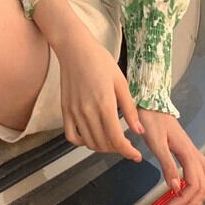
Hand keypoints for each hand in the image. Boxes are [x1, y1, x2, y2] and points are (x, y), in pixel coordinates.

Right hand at [56, 26, 143, 163]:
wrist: (75, 49)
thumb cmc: (100, 61)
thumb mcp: (121, 82)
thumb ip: (129, 109)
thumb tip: (139, 131)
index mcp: (105, 104)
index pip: (117, 139)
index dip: (128, 152)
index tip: (135, 155)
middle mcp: (88, 112)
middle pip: (104, 144)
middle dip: (118, 149)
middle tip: (126, 145)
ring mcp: (74, 112)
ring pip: (89, 143)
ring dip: (102, 147)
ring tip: (111, 141)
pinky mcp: (65, 110)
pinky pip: (71, 136)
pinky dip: (82, 142)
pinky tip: (92, 136)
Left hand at [138, 109, 204, 204]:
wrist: (151, 102)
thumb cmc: (151, 119)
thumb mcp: (156, 142)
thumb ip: (167, 165)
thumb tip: (175, 187)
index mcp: (187, 151)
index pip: (195, 183)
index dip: (184, 199)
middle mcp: (194, 152)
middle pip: (204, 184)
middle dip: (191, 202)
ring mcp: (192, 151)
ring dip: (198, 195)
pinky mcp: (187, 151)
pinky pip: (201, 171)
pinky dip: (198, 184)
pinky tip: (188, 190)